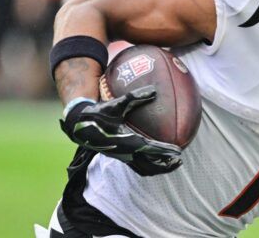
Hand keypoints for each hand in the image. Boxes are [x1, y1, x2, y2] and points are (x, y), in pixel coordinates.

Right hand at [60, 86, 182, 175]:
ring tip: (172, 163)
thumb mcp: (116, 104)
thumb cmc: (99, 113)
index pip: (150, 148)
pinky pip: (137, 166)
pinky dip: (149, 166)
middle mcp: (125, 152)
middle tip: (179, 160)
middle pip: (149, 165)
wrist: (79, 125)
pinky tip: (156, 159)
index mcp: (126, 141)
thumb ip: (135, 97)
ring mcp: (122, 156)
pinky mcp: (120, 156)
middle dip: (165, 165)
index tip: (179, 150)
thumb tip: (154, 90)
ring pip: (144, 169)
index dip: (165, 151)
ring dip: (158, 168)